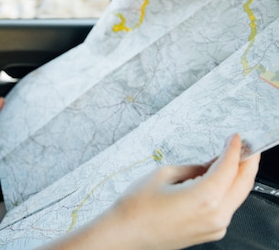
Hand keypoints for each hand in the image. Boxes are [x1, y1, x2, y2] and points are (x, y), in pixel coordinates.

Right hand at [43, 134, 259, 249]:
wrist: (125, 234)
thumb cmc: (137, 206)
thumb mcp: (164, 174)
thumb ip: (194, 168)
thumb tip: (211, 164)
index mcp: (205, 197)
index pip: (230, 167)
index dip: (235, 149)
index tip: (236, 137)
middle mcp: (216, 215)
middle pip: (243, 184)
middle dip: (247, 163)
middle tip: (247, 147)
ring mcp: (215, 227)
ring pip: (237, 197)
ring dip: (238, 177)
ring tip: (233, 159)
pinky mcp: (209, 233)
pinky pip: (227, 208)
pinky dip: (228, 191)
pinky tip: (220, 180)